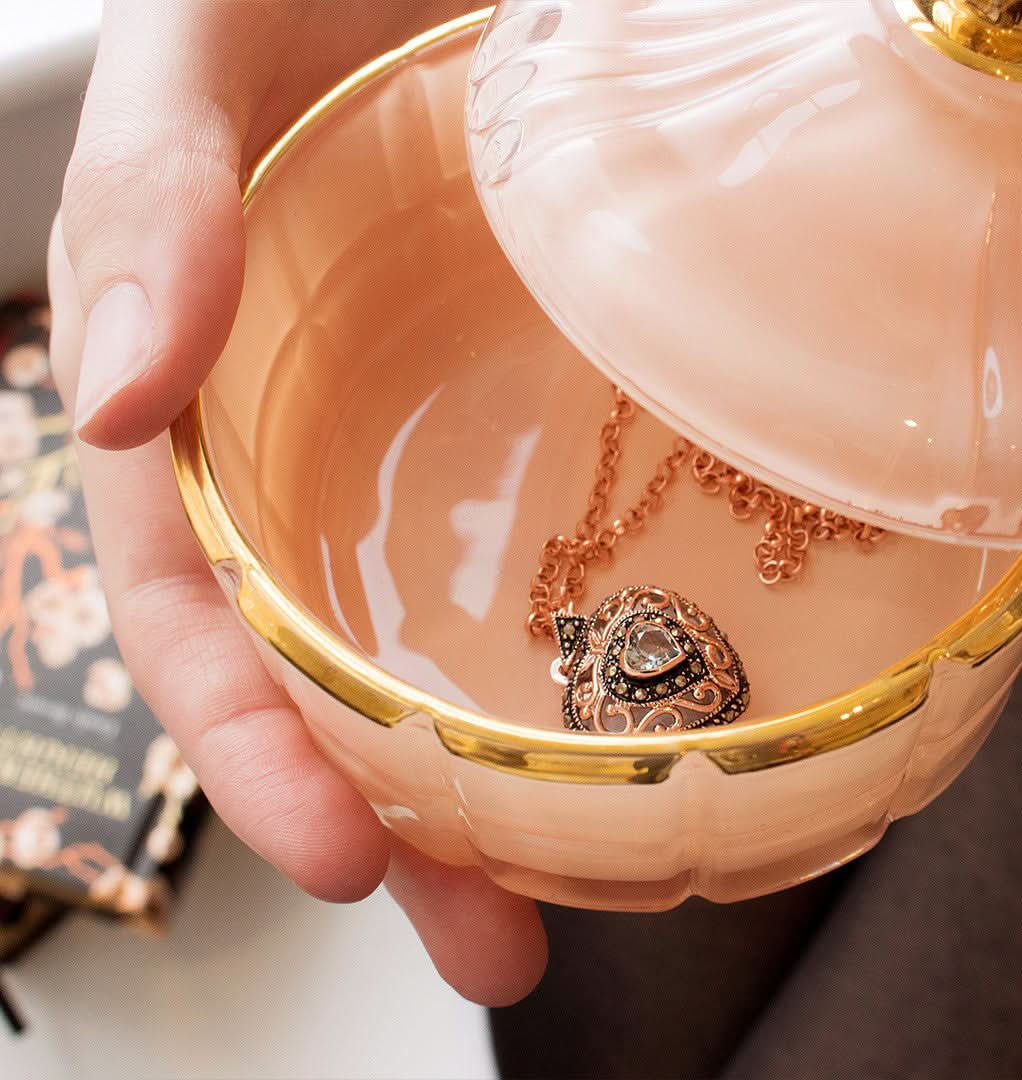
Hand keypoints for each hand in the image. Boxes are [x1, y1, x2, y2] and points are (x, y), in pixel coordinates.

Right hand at [48, 0, 546, 1005]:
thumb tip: (113, 399)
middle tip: (478, 939)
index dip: (248, 740)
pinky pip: (556, 552)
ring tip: (559, 904)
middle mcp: (319, 442)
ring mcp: (436, 438)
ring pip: (444, 643)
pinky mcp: (547, 409)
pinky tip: (637, 723)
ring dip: (494, 788)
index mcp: (213, 393)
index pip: (201, 605)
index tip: (334, 853)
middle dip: (393, 820)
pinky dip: (583, 653)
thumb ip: (151, 202)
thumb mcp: (204, 53)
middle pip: (331, 670)